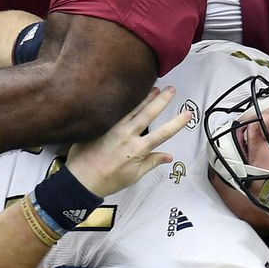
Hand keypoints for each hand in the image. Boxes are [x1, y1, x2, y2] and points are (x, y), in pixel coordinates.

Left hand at [66, 87, 191, 196]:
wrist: (81, 180)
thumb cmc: (107, 181)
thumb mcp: (134, 176)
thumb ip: (152, 163)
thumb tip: (168, 156)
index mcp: (138, 149)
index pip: (163, 133)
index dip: (177, 123)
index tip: (188, 114)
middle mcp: (127, 135)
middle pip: (149, 113)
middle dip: (162, 100)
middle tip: (172, 89)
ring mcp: (113, 128)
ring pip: (132, 108)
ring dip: (145, 97)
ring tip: (155, 87)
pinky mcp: (101, 125)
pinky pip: (115, 111)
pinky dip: (124, 102)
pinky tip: (128, 94)